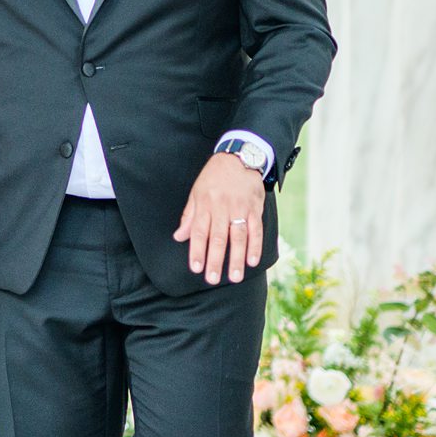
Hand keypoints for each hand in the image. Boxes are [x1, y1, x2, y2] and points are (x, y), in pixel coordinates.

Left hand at [176, 153, 264, 285]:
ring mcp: (240, 208)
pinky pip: (256, 229)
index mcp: (205, 204)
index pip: (200, 231)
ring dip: (236, 258)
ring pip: (238, 236)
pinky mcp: (255, 208)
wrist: (239, 157)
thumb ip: (189, 216)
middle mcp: (222, 207)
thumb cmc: (214, 177)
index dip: (197, 250)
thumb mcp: (196, 192)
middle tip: (213, 279)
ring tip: (234, 277)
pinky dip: (255, 245)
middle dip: (215, 260)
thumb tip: (179, 237)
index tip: (196, 268)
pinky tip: (252, 260)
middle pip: (218, 237)